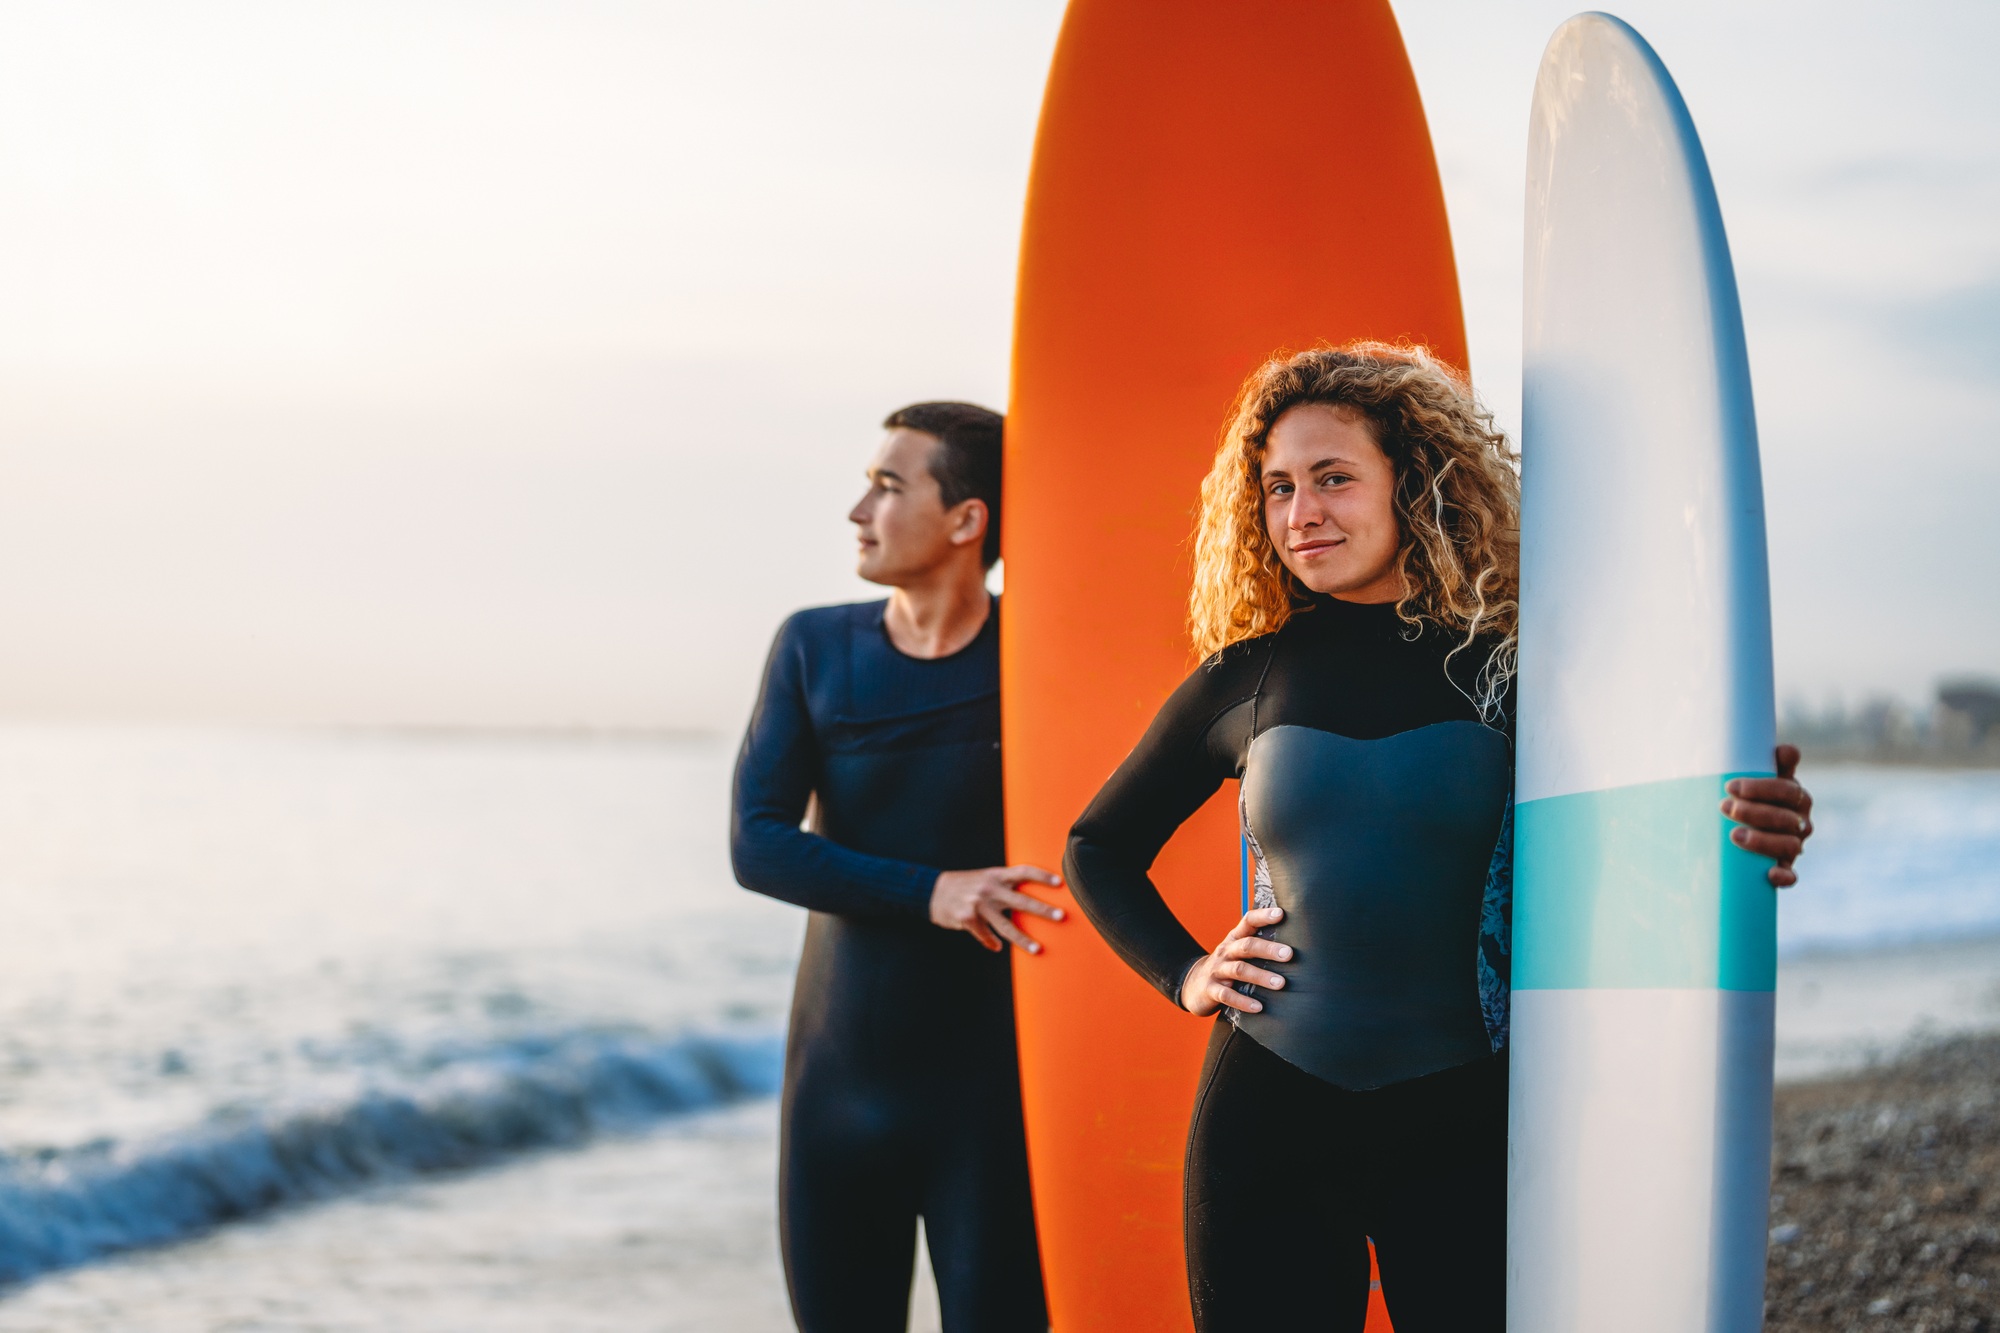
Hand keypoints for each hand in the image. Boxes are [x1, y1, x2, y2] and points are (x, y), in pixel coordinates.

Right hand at [930, 865, 1065, 952]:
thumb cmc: (965, 885)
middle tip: (1060, 916)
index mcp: (996, 875)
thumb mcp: (985, 878)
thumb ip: (1004, 884)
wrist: (932, 891)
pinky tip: (997, 947)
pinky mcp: (967, 918)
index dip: (1042, 876)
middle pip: (1022, 901)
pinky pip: (985, 935)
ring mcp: (978, 904)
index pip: (1024, 872)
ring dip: (1023, 939)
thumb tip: (1028, 895)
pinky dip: (992, 942)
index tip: (1060, 883)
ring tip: (1037, 949)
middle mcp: (990, 888)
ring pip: (1006, 926)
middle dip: (1043, 910)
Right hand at [1179, 907, 1292, 1016]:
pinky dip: (1243, 1001)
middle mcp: (1225, 952)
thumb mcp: (1237, 951)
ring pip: (1239, 970)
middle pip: (1246, 946)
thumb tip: (1295, 940)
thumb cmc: (1226, 966)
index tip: (1281, 914)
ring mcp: (1217, 970)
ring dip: (1260, 976)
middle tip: (1289, 954)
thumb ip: (1258, 944)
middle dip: (1268, 949)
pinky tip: (1258, 1007)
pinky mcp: (1211, 990)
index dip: (1263, 916)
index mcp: (1234, 939)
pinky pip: (1227, 995)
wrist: (1192, 984)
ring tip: (1280, 983)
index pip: (1248, 921)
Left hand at [1720, 744, 1813, 887]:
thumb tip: (1785, 750)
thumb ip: (1768, 761)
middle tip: (1724, 807)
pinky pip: (1791, 875)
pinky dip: (1784, 876)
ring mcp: (1794, 845)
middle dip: (1754, 812)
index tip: (1730, 786)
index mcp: (1795, 796)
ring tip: (1734, 835)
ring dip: (1763, 841)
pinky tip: (1770, 874)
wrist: (1743, 823)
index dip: (1761, 788)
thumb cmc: (1749, 794)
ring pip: (1789, 845)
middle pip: (1785, 818)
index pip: (1786, 790)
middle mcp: (1800, 820)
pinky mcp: (1785, 866)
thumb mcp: (1758, 776)